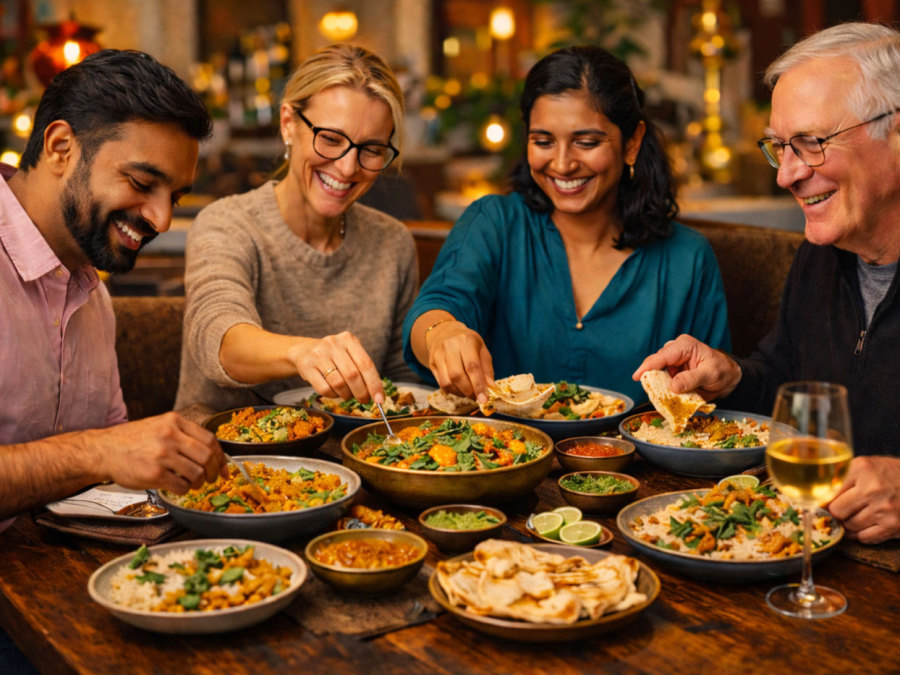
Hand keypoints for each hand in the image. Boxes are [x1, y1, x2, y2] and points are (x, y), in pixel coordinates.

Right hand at [93, 412, 225, 494]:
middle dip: (213, 472)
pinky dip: (185, 490)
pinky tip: (178, 486)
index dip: (221, 457)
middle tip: (211, 479)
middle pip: (207, 457)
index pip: (210, 439)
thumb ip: (184, 435)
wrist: (103, 450)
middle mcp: (170, 435)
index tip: (223, 468)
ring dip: (199, 482)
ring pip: (197, 473)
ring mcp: (162, 455)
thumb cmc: (133, 440)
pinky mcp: (154, 474)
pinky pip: (182, 486)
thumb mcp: (160, 426)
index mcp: (174, 421)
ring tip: (192, 483)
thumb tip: (212, 454)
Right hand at [289, 331, 384, 403]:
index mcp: (348, 339)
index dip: (374, 384)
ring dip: (346, 395)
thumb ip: (363, 369)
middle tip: (364, 400)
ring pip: (338, 383)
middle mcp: (333, 343)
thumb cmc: (333, 357)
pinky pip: (324, 389)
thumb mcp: (349, 355)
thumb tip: (377, 394)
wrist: (304, 351)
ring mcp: (318, 354)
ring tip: (347, 395)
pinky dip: (333, 395)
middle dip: (361, 392)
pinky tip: (334, 392)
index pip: (366, 364)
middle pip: (352, 375)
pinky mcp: (306, 366)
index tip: (380, 399)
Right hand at [426, 321, 493, 401]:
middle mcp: (450, 346)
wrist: (446, 332)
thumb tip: (490, 388)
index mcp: (466, 341)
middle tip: (476, 397)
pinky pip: (441, 383)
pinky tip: (459, 389)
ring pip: (447, 382)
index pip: (472, 366)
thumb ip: (487, 369)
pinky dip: (452, 391)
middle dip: (469, 391)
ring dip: (460, 393)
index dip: (478, 385)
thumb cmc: (468, 343)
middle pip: (457, 376)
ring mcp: (438, 355)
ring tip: (468, 393)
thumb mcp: (482, 350)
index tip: (484, 400)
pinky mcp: (431, 363)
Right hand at [632, 334, 740, 399]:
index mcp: (684, 346)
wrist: (729, 378)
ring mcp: (673, 361)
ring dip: (657, 384)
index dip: (648, 366)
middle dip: (652, 377)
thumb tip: (673, 386)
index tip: (637, 376)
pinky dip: (663, 388)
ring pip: (657, 372)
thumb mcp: (710, 374)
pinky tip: (666, 395)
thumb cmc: (723, 371)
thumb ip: (691, 379)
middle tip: (651, 391)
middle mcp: (675, 351)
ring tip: (660, 396)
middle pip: (656, 363)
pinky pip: (663, 380)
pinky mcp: (672, 371)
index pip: (662, 356)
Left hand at [828, 456, 899, 543]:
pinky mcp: (894, 526)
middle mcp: (872, 489)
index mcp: (862, 469)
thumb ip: (844, 479)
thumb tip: (821, 501)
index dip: (826, 501)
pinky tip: (867, 525)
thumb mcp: (867, 466)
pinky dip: (862, 534)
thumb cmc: (892, 473)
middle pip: (838, 512)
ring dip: (851, 525)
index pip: (830, 492)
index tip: (825, 506)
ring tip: (859, 516)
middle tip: (844, 511)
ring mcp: (884, 509)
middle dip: (839, 513)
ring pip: (850, 526)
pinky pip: (865, 538)